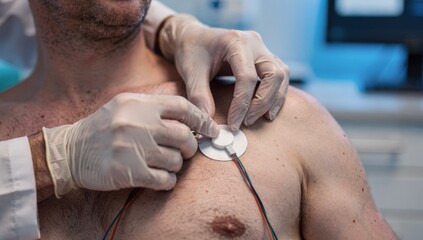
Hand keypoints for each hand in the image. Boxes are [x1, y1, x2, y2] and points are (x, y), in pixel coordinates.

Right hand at [42, 93, 218, 197]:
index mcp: (139, 103)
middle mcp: (138, 123)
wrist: (70, 150)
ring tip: (164, 163)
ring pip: (176, 160)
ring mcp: (133, 148)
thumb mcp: (126, 105)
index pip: (182, 108)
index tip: (212, 130)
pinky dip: (168, 181)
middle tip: (185, 151)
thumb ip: (155, 108)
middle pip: (184, 137)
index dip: (202, 120)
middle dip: (190, 147)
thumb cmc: (104, 128)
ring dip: (176, 165)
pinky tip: (159, 177)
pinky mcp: (129, 171)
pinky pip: (165, 179)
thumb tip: (192, 120)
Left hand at [159, 15, 289, 130]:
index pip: (247, 77)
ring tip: (261, 118)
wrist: (194, 37)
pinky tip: (266, 110)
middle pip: (273, 74)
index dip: (241, 104)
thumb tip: (209, 124)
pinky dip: (276, 94)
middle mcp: (254, 43)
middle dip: (263, 102)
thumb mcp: (191, 72)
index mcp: (235, 42)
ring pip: (281, 75)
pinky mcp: (265, 57)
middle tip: (247, 122)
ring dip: (274, 99)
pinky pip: (280, 75)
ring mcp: (262, 49)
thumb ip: (199, 96)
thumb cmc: (191, 51)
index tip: (233, 124)